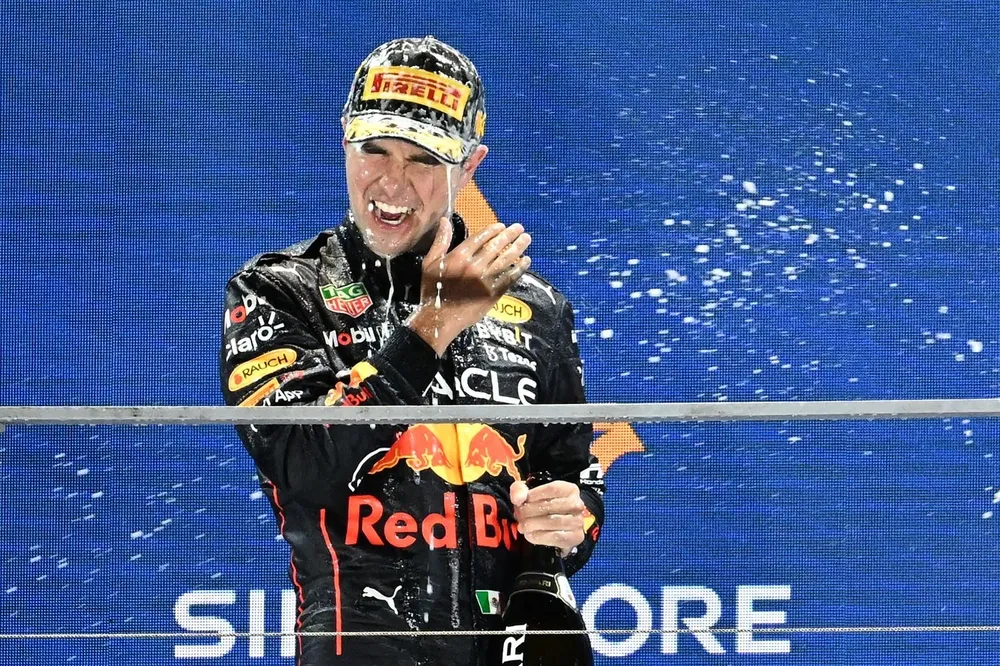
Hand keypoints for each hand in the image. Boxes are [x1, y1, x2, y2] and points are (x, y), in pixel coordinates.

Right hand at [408, 218, 530, 354]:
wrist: (439, 320)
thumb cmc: (432, 291)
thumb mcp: (429, 263)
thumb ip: (440, 241)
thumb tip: (445, 220)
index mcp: (459, 256)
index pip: (480, 237)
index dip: (493, 230)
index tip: (502, 226)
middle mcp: (474, 265)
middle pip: (496, 246)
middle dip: (510, 235)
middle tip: (520, 228)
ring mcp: (485, 280)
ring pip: (506, 259)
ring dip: (518, 248)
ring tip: (526, 239)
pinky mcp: (493, 293)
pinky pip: (510, 278)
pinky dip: (519, 268)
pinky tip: (526, 261)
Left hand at [510, 479, 585, 556]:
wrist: (556, 528)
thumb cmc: (543, 506)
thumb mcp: (530, 493)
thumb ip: (519, 490)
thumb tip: (518, 498)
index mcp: (569, 489)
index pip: (551, 489)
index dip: (533, 495)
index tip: (520, 502)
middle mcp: (577, 504)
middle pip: (550, 506)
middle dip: (529, 511)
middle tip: (519, 516)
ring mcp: (578, 521)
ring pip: (552, 522)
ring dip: (532, 524)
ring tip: (522, 526)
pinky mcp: (575, 537)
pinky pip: (555, 537)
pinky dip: (538, 536)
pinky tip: (529, 534)